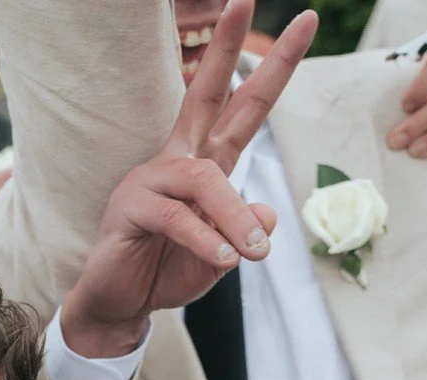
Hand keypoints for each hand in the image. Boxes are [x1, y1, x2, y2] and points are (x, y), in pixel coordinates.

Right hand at [60, 0, 316, 357]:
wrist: (122, 305)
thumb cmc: (167, 272)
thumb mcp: (224, 254)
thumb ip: (246, 230)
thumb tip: (268, 214)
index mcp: (204, 165)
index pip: (242, 108)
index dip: (273, 67)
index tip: (304, 22)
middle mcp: (175, 161)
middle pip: (206, 95)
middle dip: (226, 48)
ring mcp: (148, 180)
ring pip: (205, 180)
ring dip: (235, 217)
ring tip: (254, 255)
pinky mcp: (128, 209)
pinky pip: (176, 217)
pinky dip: (204, 239)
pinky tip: (222, 259)